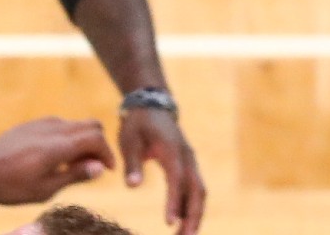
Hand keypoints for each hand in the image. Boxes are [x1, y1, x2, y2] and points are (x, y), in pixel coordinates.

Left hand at [0, 117, 112, 204]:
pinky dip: (68, 139)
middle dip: (98, 145)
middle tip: (92, 167)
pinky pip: (59, 126)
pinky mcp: (30, 126)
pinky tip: (57, 159)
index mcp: (57, 145)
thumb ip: (75, 175)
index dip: (108, 154)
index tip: (106, 171)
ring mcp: (39, 124)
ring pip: (75, 124)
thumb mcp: (47, 188)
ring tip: (73, 166)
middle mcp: (51, 128)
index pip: (96, 138)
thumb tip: (100, 167)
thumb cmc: (11, 186)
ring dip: (83, 141)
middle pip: (91, 125)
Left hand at [122, 106, 206, 234]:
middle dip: (193, 217)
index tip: (169, 222)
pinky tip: (184, 223)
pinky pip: (195, 190)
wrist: (152, 106)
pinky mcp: (190, 167)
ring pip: (200, 194)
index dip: (175, 202)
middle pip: (197, 192)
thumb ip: (132, 162)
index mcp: (173, 151)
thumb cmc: (137, 123)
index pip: (177, 180)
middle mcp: (188, 158)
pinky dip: (192, 207)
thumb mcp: (128, 139)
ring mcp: (192, 163)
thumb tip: (132, 187)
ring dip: (195, 216)